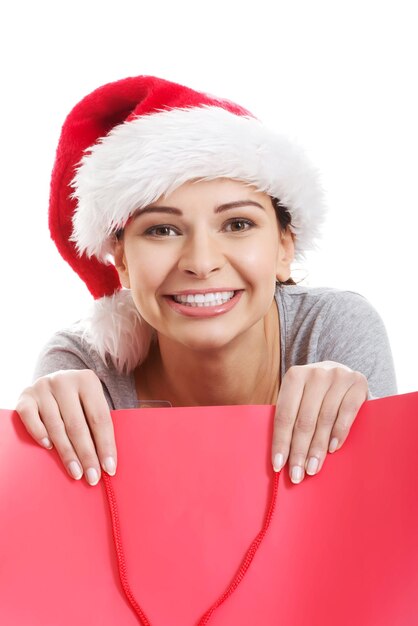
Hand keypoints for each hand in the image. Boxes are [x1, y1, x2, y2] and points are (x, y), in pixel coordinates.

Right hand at [15, 370, 116, 485]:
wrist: (56, 381)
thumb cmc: (79, 399)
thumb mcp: (92, 402)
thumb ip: (97, 424)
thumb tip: (107, 461)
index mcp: (87, 380)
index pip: (99, 418)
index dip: (105, 445)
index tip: (109, 468)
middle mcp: (64, 381)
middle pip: (77, 425)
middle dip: (86, 455)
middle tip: (92, 477)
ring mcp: (43, 387)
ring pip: (56, 426)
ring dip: (67, 453)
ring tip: (76, 472)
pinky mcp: (25, 396)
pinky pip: (30, 418)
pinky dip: (39, 434)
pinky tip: (49, 448)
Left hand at [271, 361, 367, 483]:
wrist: (341, 370)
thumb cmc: (314, 392)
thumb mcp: (299, 396)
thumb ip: (290, 416)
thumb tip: (280, 456)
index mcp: (294, 376)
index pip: (284, 415)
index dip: (281, 442)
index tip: (278, 465)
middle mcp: (316, 374)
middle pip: (304, 420)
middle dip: (299, 451)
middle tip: (296, 475)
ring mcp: (338, 376)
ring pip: (325, 419)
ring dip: (318, 448)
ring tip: (312, 468)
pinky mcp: (358, 383)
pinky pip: (347, 413)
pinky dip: (339, 433)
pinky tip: (333, 449)